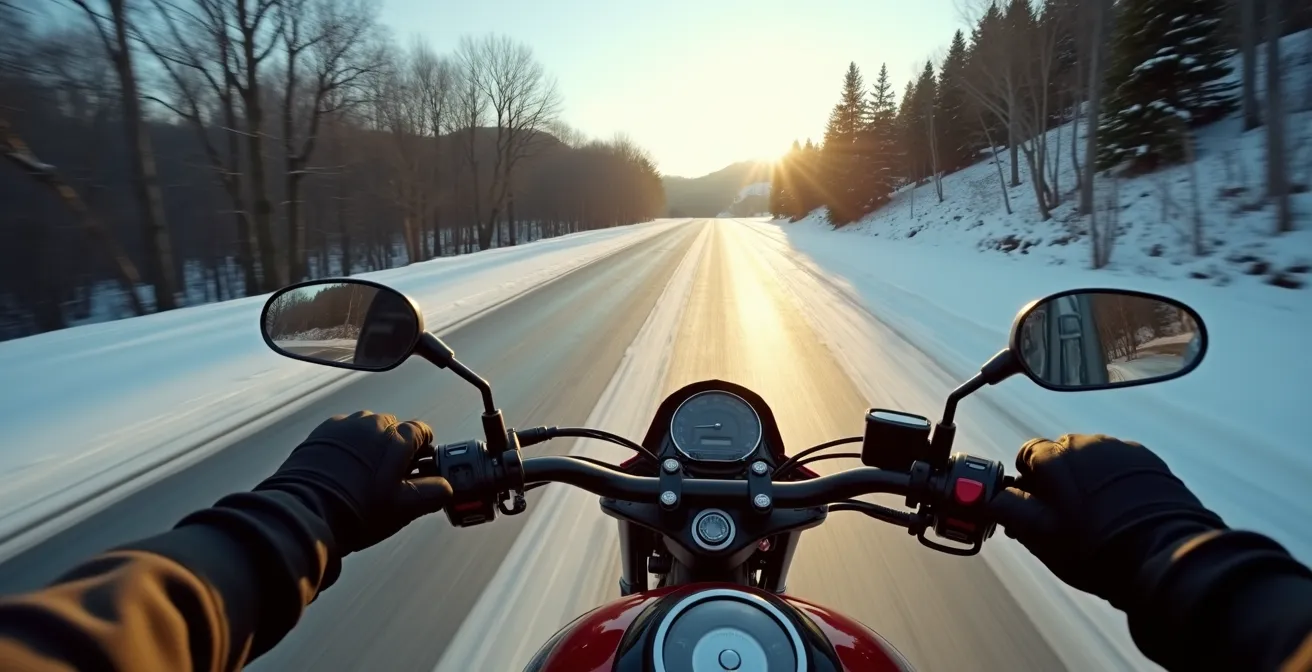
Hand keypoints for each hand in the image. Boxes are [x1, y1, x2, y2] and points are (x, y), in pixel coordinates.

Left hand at [255, 411, 451, 554]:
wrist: (305, 511)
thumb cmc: (357, 510)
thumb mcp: (405, 508)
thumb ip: (434, 493)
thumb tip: (446, 487)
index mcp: (397, 437)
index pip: (422, 431)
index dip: (423, 450)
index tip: (419, 466)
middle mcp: (372, 423)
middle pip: (394, 429)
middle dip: (395, 449)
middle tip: (389, 478)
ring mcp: (344, 425)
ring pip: (367, 430)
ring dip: (370, 446)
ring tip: (362, 476)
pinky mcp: (321, 433)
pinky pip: (343, 434)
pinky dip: (347, 448)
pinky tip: (342, 472)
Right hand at [987, 434, 1224, 609]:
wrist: (1162, 556)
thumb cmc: (1095, 548)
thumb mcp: (1038, 534)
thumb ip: (1007, 508)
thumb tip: (991, 497)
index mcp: (1053, 456)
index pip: (1026, 453)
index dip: (1026, 481)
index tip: (1033, 504)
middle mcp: (1086, 443)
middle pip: (1061, 455)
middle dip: (1058, 481)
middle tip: (1065, 518)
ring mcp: (1121, 450)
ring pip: (1092, 460)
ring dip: (1088, 481)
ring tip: (1098, 518)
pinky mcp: (1150, 461)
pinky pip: (1122, 467)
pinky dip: (1116, 484)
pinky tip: (1121, 512)